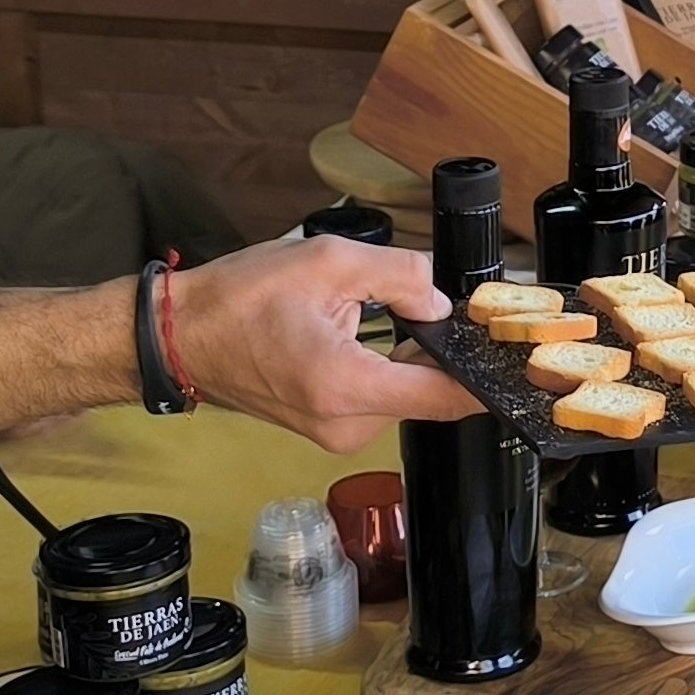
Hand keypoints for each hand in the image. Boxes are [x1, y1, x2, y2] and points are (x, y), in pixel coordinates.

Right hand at [165, 236, 481, 448]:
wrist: (176, 335)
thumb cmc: (237, 299)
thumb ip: (400, 276)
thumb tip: (441, 302)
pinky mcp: (325, 427)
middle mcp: (346, 425)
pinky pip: (378, 399)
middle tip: (450, 306)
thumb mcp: (328, 261)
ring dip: (412, 358)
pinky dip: (387, 369)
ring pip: (404, 394)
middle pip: (429, 393)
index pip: (447, 397)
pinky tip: (375, 336)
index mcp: (348, 388)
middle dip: (445, 351)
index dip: (487, 376)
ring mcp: (334, 433)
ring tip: (400, 314)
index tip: (517, 358)